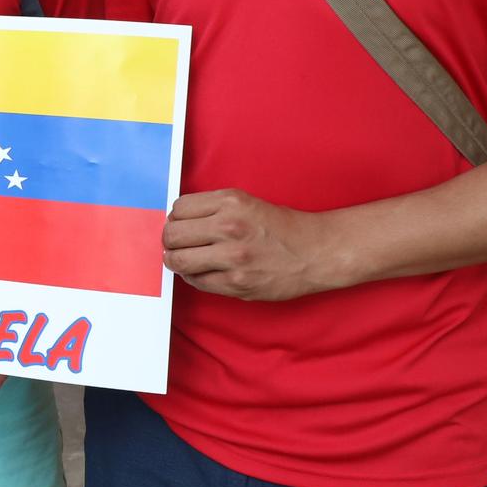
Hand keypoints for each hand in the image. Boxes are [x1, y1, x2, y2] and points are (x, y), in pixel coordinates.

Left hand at [162, 189, 342, 301]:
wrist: (316, 251)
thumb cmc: (282, 227)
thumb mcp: (246, 202)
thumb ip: (213, 209)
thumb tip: (178, 221)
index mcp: (230, 202)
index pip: (179, 208)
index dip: (177, 218)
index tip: (181, 224)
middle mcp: (229, 227)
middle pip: (173, 234)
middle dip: (170, 240)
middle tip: (176, 244)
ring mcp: (232, 258)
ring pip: (179, 261)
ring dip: (176, 260)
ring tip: (184, 259)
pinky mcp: (237, 283)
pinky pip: (197, 282)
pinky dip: (193, 277)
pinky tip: (202, 272)